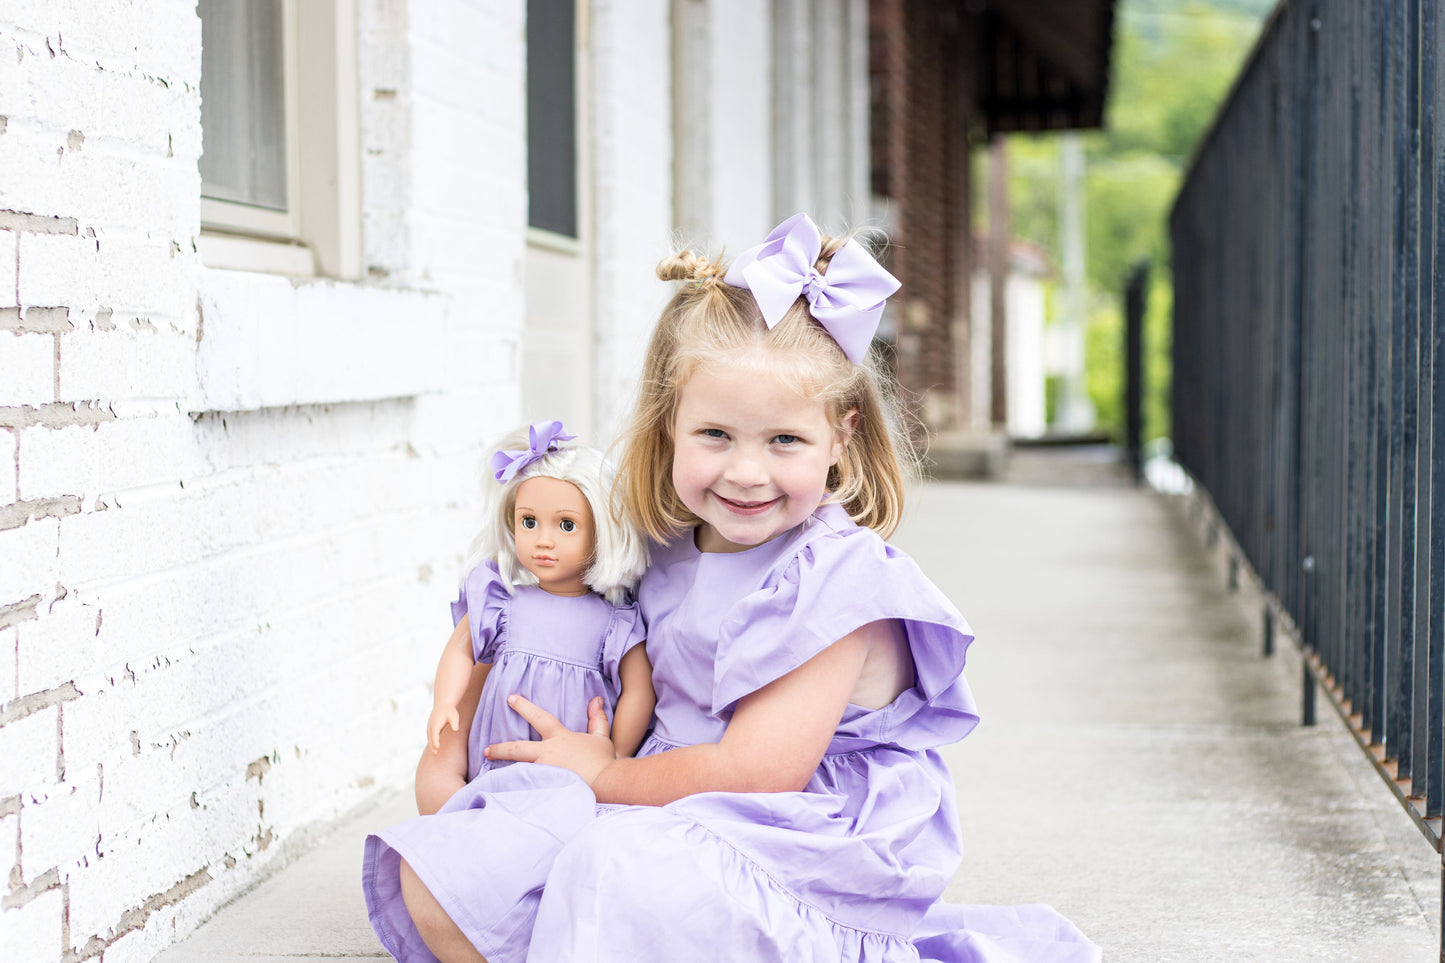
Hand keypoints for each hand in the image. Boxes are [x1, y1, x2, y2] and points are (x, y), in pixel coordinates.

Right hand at [427, 705, 460, 754]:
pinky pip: (430, 736)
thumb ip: (454, 723)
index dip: (435, 741)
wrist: (443, 704)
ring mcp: (429, 726)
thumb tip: (455, 730)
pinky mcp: (430, 727)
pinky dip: (431, 742)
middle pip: (431, 737)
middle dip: (432, 746)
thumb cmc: (450, 711)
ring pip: (429, 737)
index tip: (437, 747)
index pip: (435, 734)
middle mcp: (431, 725)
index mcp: (436, 723)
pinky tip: (435, 747)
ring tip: (435, 753)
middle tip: (435, 754)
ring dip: (431, 745)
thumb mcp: (454, 716)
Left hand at [485, 695, 616, 785]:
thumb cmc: (603, 762)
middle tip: (486, 749)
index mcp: (560, 738)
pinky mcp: (543, 788)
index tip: (510, 698)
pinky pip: (525, 787)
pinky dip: (515, 789)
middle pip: (517, 747)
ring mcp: (543, 772)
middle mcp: (547, 753)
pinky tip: (504, 794)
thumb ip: (597, 718)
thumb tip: (596, 699)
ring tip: (491, 778)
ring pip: (518, 770)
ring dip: (504, 772)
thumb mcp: (601, 737)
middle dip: (499, 748)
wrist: (606, 784)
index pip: (539, 717)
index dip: (524, 707)